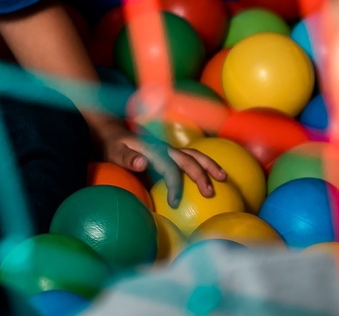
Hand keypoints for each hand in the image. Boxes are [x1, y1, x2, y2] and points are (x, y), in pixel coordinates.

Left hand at [98, 121, 225, 208]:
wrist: (115, 134)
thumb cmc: (114, 146)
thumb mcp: (115, 151)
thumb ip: (127, 158)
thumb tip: (143, 163)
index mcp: (154, 150)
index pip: (170, 168)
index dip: (175, 185)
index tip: (175, 204)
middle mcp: (166, 149)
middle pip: (188, 160)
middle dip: (201, 175)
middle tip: (210, 193)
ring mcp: (170, 151)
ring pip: (195, 156)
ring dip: (209, 166)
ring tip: (223, 178)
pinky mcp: (172, 156)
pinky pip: (191, 160)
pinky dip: (204, 167)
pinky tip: (213, 178)